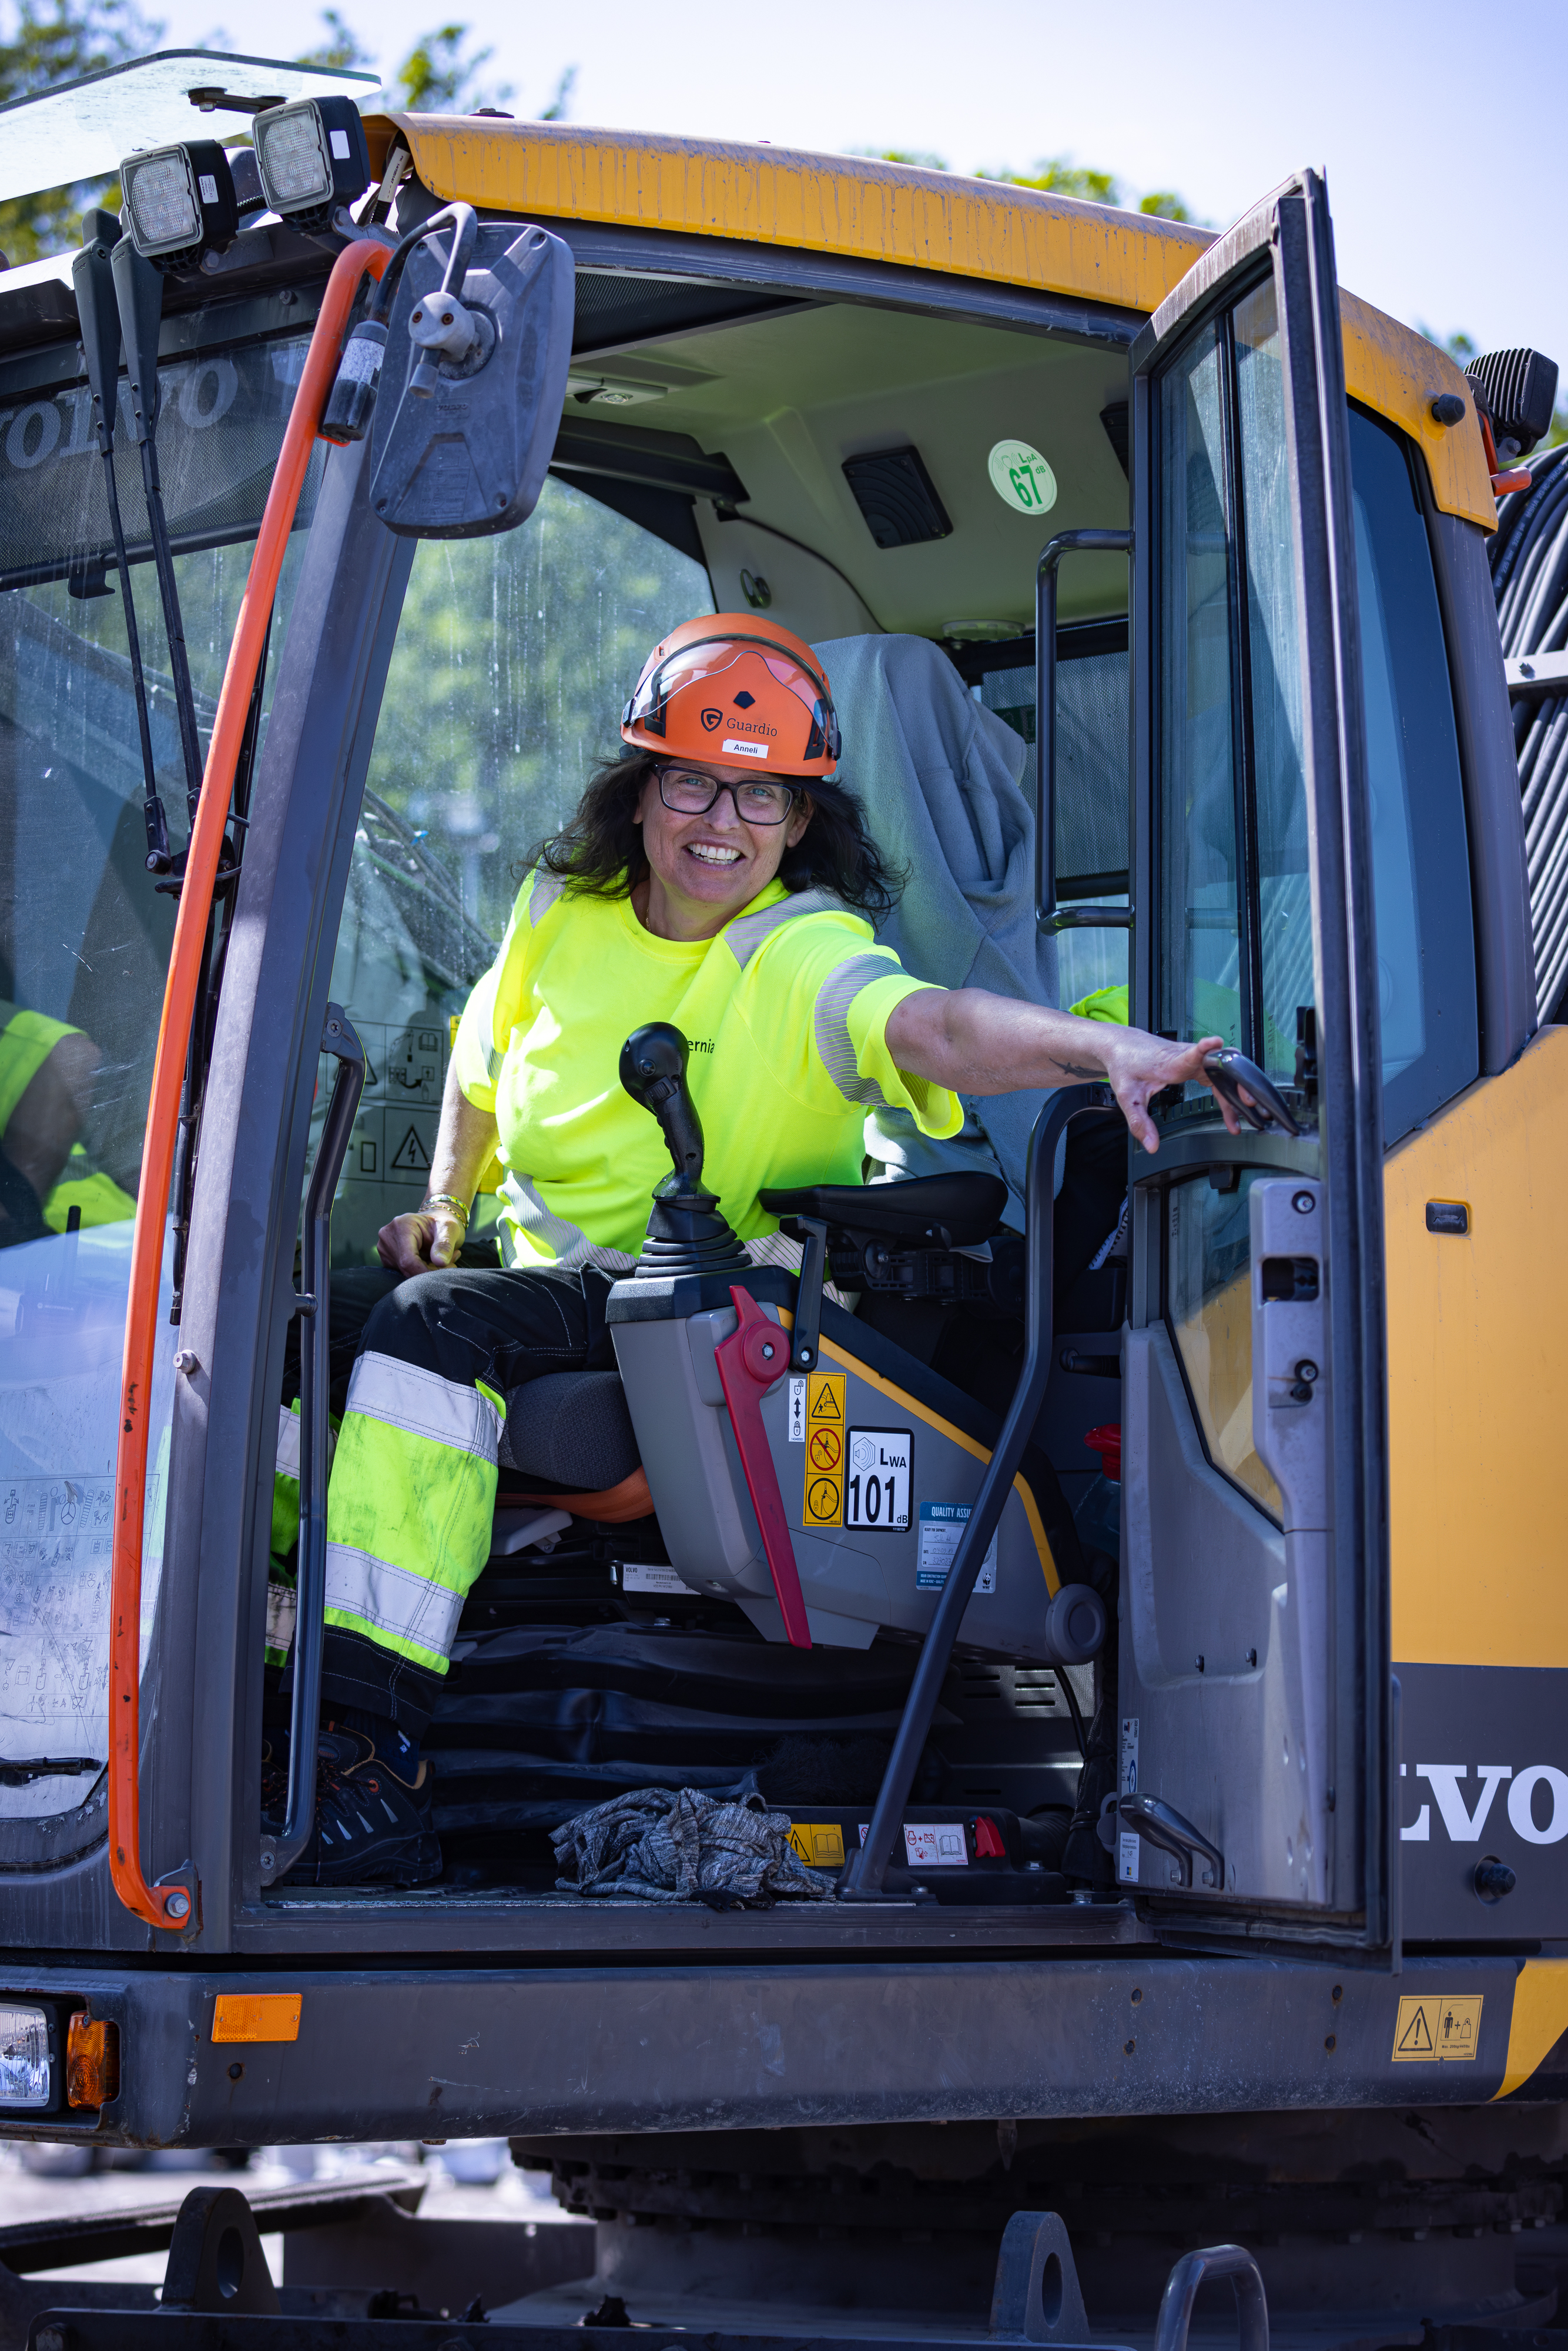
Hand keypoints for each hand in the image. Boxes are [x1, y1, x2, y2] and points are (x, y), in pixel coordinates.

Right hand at [376, 1209, 464, 1274]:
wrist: (434, 1223)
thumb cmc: (441, 1223)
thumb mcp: (449, 1228)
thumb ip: (445, 1244)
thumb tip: (440, 1262)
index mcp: (401, 1226)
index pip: (408, 1260)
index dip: (427, 1271)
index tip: (447, 1270)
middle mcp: (387, 1237)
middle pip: (407, 1268)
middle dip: (429, 1271)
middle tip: (449, 1262)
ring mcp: (385, 1249)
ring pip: (406, 1272)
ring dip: (426, 1271)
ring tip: (440, 1258)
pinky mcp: (387, 1260)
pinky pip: (403, 1272)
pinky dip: (420, 1271)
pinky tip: (429, 1261)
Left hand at [1097, 1031, 1243, 1152]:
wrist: (1124, 1046)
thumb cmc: (1126, 1064)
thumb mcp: (1128, 1097)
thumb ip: (1139, 1122)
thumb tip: (1151, 1146)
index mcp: (1169, 1062)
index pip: (1189, 1054)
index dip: (1204, 1049)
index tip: (1215, 1042)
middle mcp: (1185, 1056)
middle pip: (1218, 1065)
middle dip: (1237, 1081)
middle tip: (1248, 1102)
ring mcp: (1194, 1058)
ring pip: (1223, 1071)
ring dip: (1236, 1090)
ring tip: (1244, 1116)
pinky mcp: (1197, 1062)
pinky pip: (1219, 1076)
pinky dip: (1228, 1092)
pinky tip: (1232, 1112)